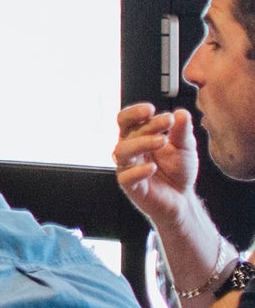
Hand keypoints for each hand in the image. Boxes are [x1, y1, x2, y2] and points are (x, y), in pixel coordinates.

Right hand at [118, 101, 202, 221]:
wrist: (183, 198)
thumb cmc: (179, 170)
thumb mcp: (185, 148)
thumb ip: (182, 131)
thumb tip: (182, 113)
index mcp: (137, 137)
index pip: (127, 120)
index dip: (134, 112)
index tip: (151, 109)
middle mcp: (129, 150)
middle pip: (126, 132)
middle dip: (147, 125)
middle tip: (167, 121)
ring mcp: (128, 167)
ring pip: (122, 151)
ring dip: (142, 143)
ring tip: (163, 141)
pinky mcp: (130, 186)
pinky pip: (126, 176)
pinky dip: (138, 171)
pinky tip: (153, 167)